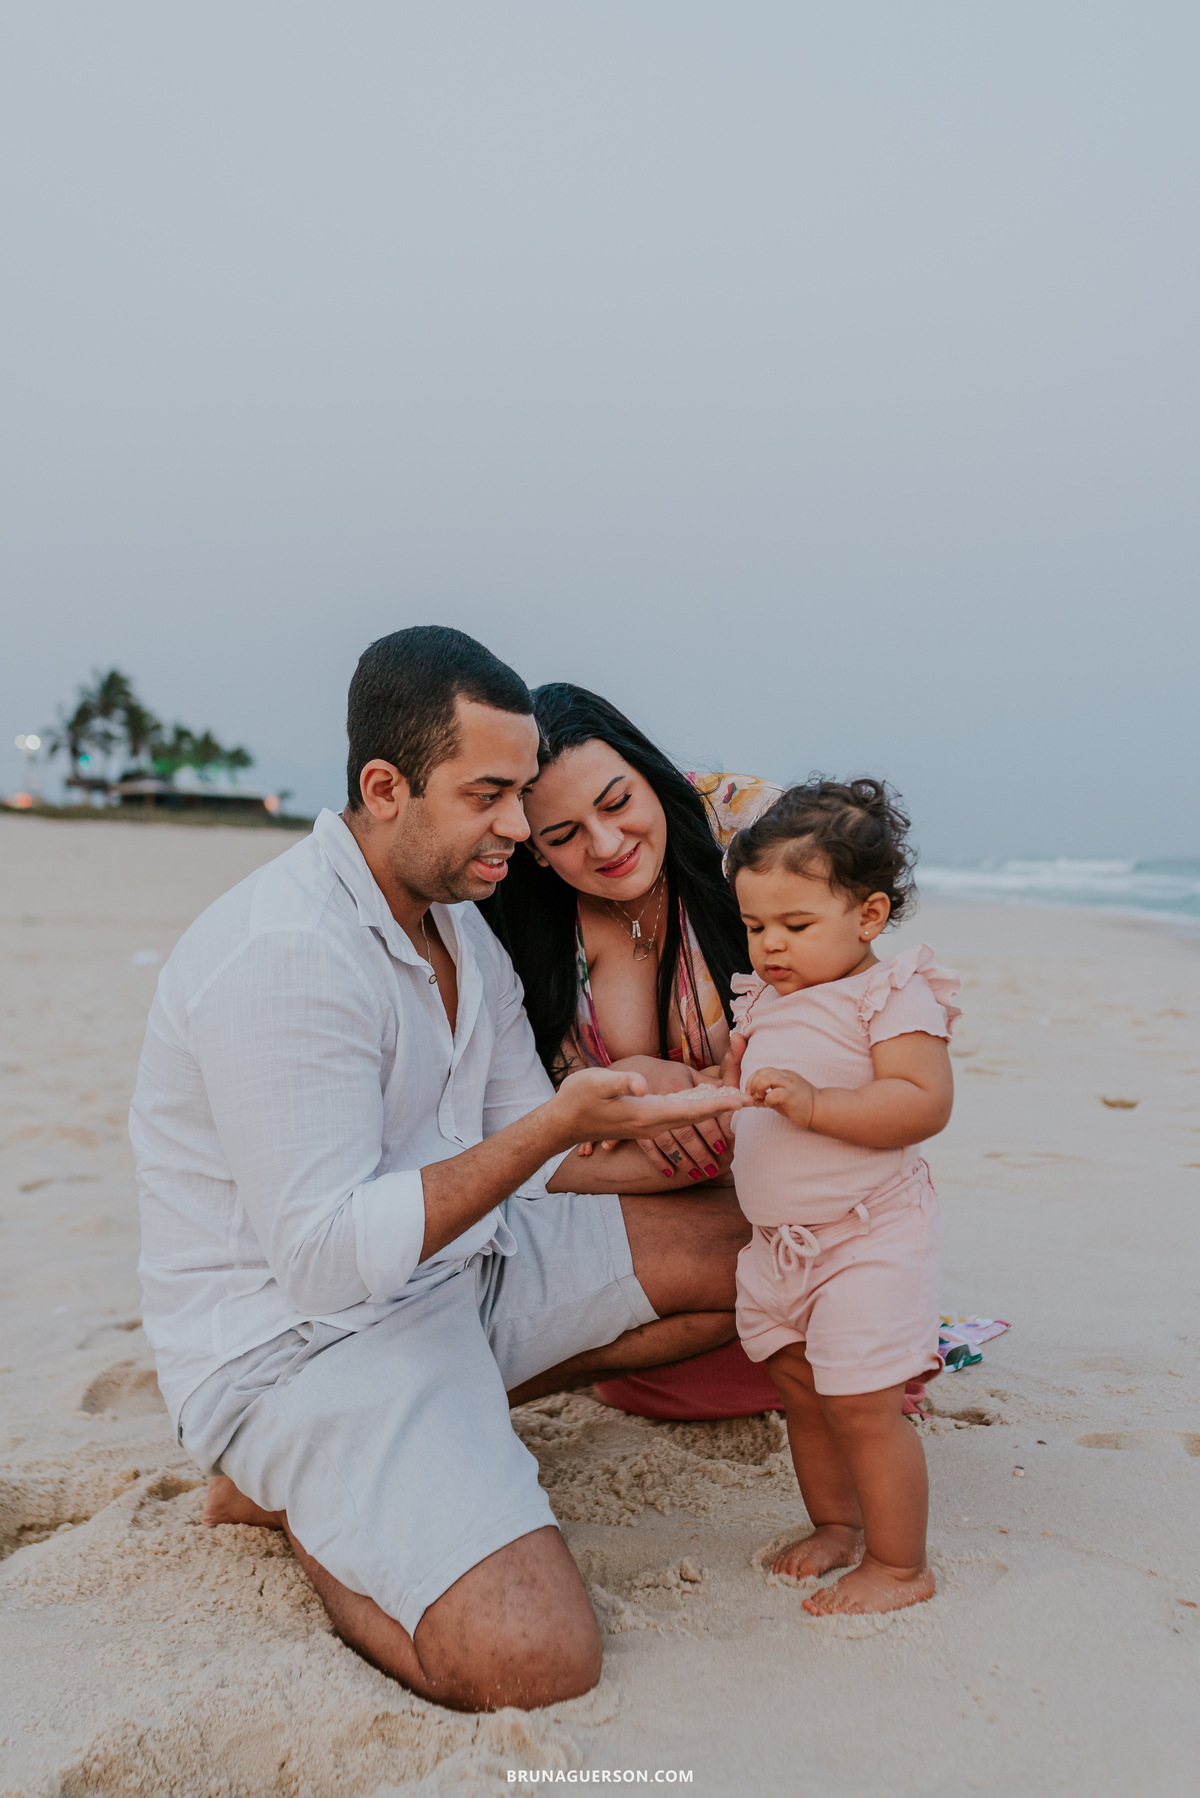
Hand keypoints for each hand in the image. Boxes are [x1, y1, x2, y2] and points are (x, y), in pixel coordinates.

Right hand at [574, 1057, 731, 1181]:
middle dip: (726, 1111)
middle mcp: (654, 1123)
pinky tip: (706, 1115)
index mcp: (649, 1113)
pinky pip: (677, 1124)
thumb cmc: (578, 1099)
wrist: (562, 1123)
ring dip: (715, 1115)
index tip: (744, 1101)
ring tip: (737, 1108)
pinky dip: (696, 1118)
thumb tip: (643, 1085)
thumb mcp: (597, 1084)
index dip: (720, 1105)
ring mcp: (649, 1126)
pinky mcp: (644, 1125)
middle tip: (753, 1101)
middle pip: (698, 1117)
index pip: (693, 1110)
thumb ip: (621, 1084)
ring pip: (690, 1122)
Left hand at [744, 1065, 816, 1128]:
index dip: (752, 1080)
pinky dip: (768, 1099)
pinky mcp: (792, 1096)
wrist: (820, 1109)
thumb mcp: (780, 1097)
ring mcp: (790, 1085)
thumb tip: (751, 1100)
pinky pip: (776, 1094)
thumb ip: (766, 1096)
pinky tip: (770, 1105)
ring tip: (760, 1097)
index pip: (762, 1070)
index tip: (750, 1092)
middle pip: (763, 1071)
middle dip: (752, 1083)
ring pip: (768, 1078)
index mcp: (783, 1074)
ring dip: (758, 1087)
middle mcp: (786, 1076)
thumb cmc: (799, 1104)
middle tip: (752, 1095)